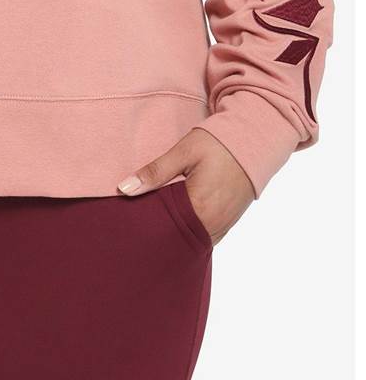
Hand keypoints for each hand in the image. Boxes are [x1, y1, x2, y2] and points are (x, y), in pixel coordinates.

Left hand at [117, 129, 254, 243]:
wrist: (256, 139)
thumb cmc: (219, 143)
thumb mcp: (183, 152)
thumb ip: (154, 172)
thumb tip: (122, 189)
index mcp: (199, 208)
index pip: (163, 229)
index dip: (145, 225)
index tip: (129, 221)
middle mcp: (213, 224)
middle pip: (177, 238)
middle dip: (158, 232)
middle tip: (137, 225)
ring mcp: (223, 225)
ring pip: (191, 240)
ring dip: (175, 233)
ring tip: (154, 223)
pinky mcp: (229, 222)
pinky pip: (204, 236)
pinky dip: (190, 232)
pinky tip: (176, 223)